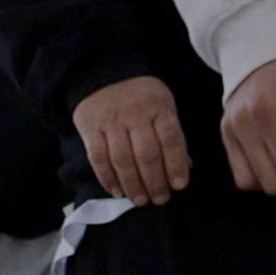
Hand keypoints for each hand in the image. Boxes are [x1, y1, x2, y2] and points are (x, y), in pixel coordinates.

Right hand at [72, 75, 193, 203]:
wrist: (103, 74)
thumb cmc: (142, 97)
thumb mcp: (163, 107)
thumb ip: (172, 136)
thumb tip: (185, 169)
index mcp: (158, 107)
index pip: (170, 139)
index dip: (176, 164)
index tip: (180, 186)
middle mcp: (134, 113)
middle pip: (146, 154)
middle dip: (155, 182)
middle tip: (161, 200)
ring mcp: (110, 121)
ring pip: (122, 159)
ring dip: (133, 185)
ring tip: (141, 200)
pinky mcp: (90, 128)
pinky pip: (98, 158)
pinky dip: (107, 178)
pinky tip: (117, 191)